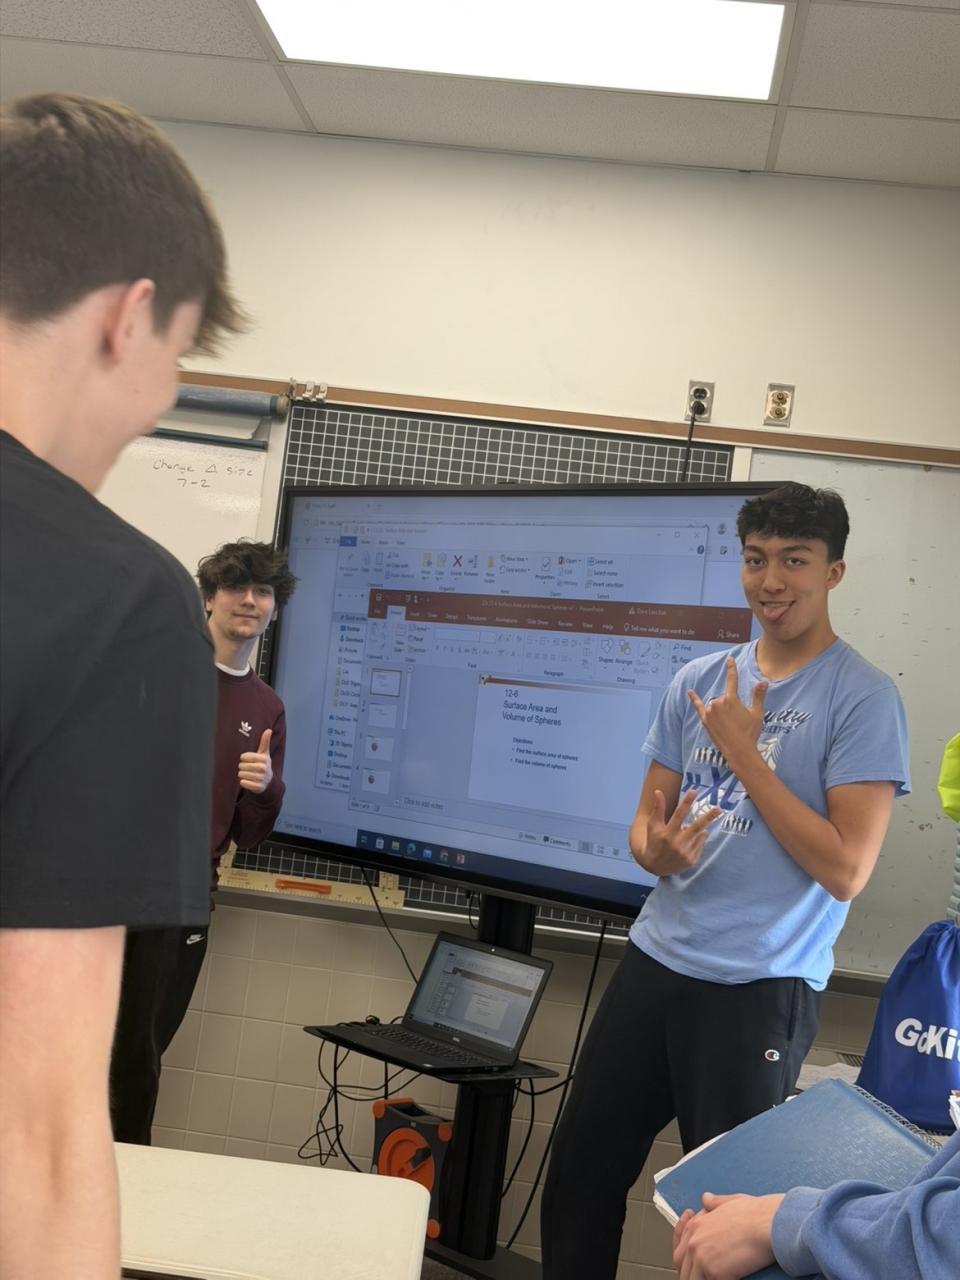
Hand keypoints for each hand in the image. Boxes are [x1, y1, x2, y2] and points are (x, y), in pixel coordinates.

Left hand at [238, 728, 272, 793]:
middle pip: (242, 766)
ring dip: (242, 774)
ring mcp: (261, 778)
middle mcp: (263, 769)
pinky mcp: (258, 787)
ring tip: (247, 774)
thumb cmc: (263, 764)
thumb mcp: (264, 753)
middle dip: (242, 767)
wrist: (268, 780)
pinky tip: (248, 780)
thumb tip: (269, 729)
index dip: (244, 758)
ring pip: (241, 774)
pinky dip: (243, 782)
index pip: (244, 757)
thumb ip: (265, 741)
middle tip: (247, 767)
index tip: (247, 759)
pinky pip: (243, 783)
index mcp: (264, 759)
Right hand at [642, 787, 721, 876]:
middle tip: (719, 808)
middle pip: (696, 827)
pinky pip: (701, 844)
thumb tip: (657, 791)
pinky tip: (690, 841)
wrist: (654, 866)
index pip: (678, 815)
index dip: (686, 802)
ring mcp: (686, 853)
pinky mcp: (692, 860)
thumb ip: (658, 809)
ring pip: (701, 835)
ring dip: (701, 829)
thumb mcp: (653, 825)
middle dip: (709, 817)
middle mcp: (677, 844)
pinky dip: (698, 839)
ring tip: (694, 829)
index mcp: (667, 833)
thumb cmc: (654, 841)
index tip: (694, 791)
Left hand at [672, 1192, 781, 1279]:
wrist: (768, 1224)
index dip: (683, 1256)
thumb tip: (705, 1198)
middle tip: (703, 1275)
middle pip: (682, 1265)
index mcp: (697, 1226)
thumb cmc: (756, 1214)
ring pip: (692, 1278)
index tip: (689, 1262)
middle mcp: (694, 1242)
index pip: (680, 1245)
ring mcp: (702, 1258)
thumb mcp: (730, 1202)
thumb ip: (715, 1203)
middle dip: (689, 1272)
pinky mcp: (715, 1272)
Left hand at [688, 655, 767, 770]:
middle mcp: (718, 702)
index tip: (729, 659)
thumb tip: (763, 681)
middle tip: (738, 721)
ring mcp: (710, 711)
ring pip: (716, 704)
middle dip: (731, 705)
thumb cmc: (749, 733)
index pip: (732, 679)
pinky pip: (698, 706)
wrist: (739, 751)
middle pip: (725, 697)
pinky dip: (694, 699)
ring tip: (730, 725)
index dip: (731, 668)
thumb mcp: (757, 714)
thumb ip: (758, 696)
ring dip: (721, 710)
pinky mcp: (704, 720)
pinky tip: (689, 692)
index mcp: (732, 699)